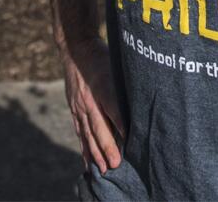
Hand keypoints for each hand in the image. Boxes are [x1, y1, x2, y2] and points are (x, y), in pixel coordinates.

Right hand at [62, 37, 124, 173]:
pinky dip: (84, 148)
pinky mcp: (73, 109)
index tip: (130, 143)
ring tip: (103, 169)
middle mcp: (88, 98)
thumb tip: (144, 102)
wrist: (76, 49)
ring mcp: (78, 105)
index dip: (121, 126)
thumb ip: (127, 84)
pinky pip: (79, 132)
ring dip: (95, 152)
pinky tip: (88, 162)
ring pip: (87, 132)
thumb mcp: (117, 64)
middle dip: (107, 147)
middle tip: (115, 165)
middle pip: (98, 126)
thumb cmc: (103, 56)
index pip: (113, 108)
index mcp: (102, 84)